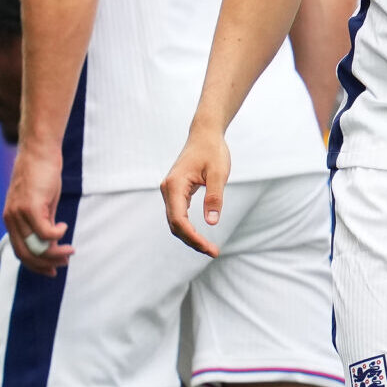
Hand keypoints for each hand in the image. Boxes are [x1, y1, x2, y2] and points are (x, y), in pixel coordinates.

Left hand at [4, 144, 71, 275]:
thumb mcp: (42, 203)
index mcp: (11, 219)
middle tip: (64, 262)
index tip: (52, 270)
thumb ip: (43, 221)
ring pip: (36, 246)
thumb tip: (51, 241)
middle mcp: (11, 219)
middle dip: (46, 264)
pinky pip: (45, 231)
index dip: (36, 265)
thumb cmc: (42, 174)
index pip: (20, 252)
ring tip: (69, 250)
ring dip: (55, 252)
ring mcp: (19, 213)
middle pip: (26, 254)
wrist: (39, 151)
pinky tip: (64, 227)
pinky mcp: (30, 206)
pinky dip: (57, 234)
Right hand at [161, 130, 231, 257]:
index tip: (209, 248)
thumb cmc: (212, 151)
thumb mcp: (219, 173)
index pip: (179, 220)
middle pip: (175, 224)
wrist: (205, 134)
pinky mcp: (175, 192)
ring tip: (209, 248)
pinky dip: (188, 228)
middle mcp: (167, 189)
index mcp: (175, 185)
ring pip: (175, 221)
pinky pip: (178, 215)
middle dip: (192, 241)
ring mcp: (170, 191)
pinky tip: (200, 236)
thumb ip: (214, 197)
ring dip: (190, 237)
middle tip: (213, 252)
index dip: (193, 237)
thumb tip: (212, 222)